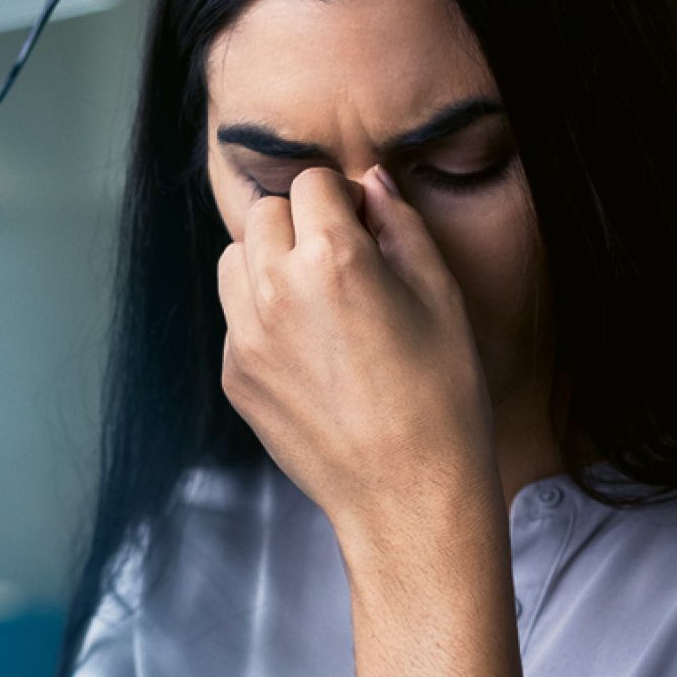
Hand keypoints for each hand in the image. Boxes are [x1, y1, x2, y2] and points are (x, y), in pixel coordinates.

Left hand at [216, 164, 494, 537]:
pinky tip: (309, 352)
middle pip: (264, 215)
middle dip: (299, 224)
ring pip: (235, 262)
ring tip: (317, 301)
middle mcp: (275, 291)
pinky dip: (262, 318)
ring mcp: (246, 338)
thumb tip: (370, 182)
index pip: (312, 183)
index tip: (363, 227)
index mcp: (331, 258)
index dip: (342, 200)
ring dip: (268, 264)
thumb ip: (399, 225)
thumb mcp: (440, 296)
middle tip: (341, 262)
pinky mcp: (235, 377)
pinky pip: (236, 320)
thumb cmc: (440, 397)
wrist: (406, 494)